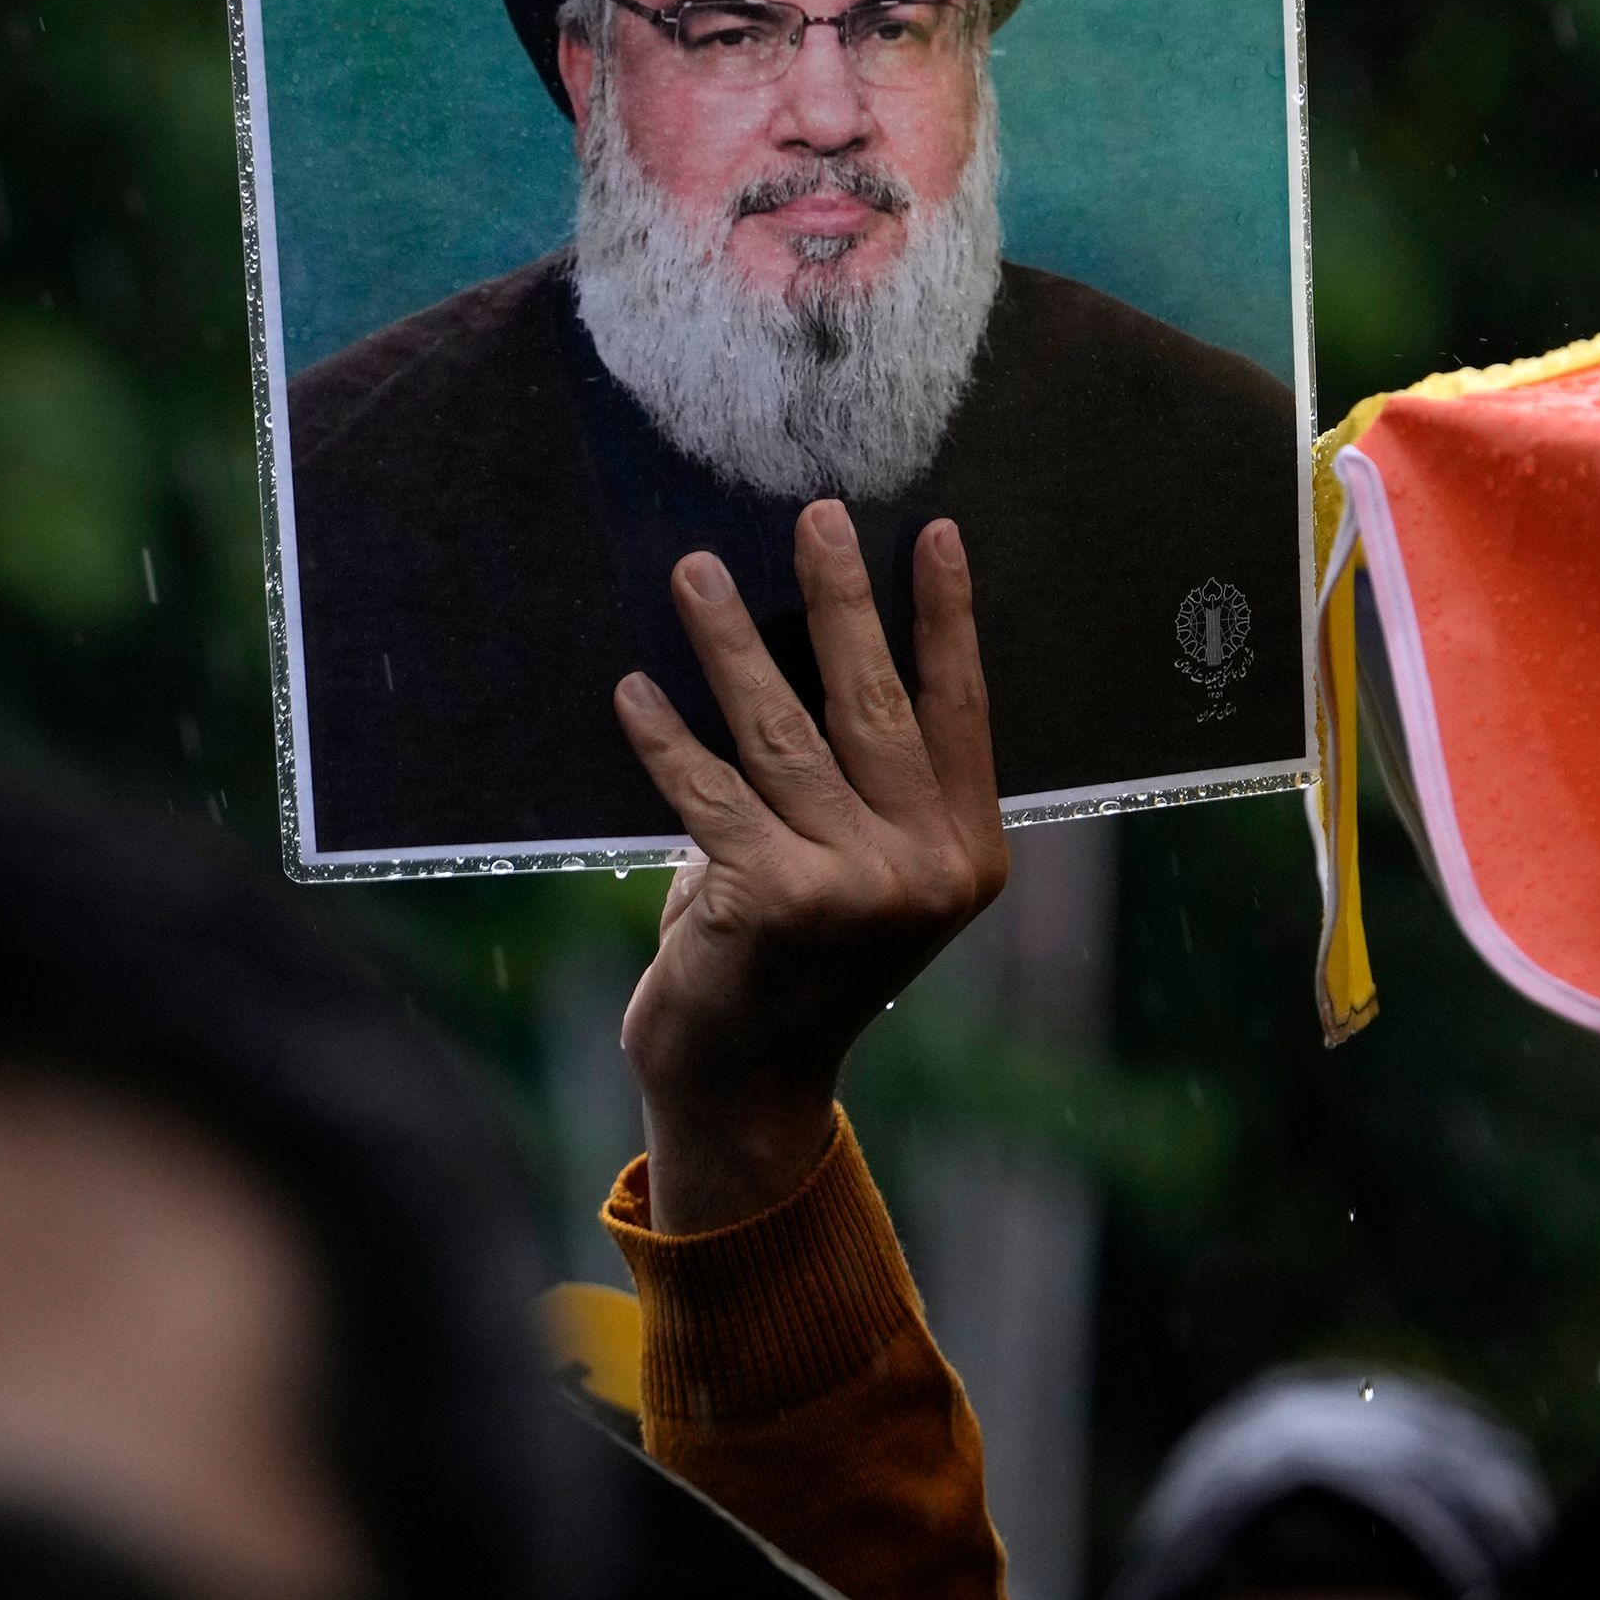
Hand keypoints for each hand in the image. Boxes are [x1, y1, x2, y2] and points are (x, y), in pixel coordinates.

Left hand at [610, 500, 1007, 1232]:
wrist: (745, 1082)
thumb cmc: (796, 956)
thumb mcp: (864, 872)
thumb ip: (865, 785)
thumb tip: (818, 637)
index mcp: (966, 855)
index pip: (961, 710)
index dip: (947, 617)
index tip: (933, 533)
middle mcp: (923, 870)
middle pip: (875, 702)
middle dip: (839, 599)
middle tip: (812, 516)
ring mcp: (850, 886)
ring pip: (780, 732)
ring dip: (729, 644)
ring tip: (694, 575)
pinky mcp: (768, 897)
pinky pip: (704, 790)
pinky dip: (663, 738)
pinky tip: (633, 690)